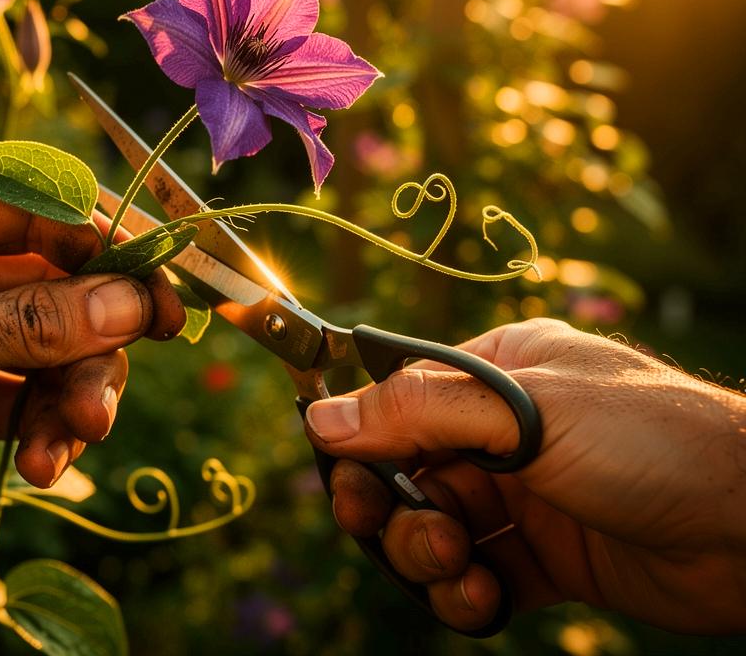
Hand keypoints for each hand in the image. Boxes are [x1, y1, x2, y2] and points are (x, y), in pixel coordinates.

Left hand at [0, 172, 185, 652]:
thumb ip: (36, 322)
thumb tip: (137, 303)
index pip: (35, 210)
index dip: (106, 249)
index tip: (165, 292)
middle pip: (54, 286)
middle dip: (88, 346)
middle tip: (108, 396)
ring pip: (48, 347)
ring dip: (70, 396)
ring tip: (70, 442)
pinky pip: (23, 394)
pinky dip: (42, 426)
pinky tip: (45, 463)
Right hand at [303, 318, 745, 633]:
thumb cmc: (652, 440)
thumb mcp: (524, 412)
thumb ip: (417, 413)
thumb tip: (322, 420)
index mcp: (495, 374)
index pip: (396, 401)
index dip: (359, 443)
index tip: (341, 480)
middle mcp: (502, 432)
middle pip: (404, 473)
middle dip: (391, 509)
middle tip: (395, 528)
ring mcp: (525, 497)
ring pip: (434, 530)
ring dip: (427, 555)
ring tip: (459, 565)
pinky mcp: (547, 558)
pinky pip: (476, 578)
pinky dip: (464, 594)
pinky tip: (481, 600)